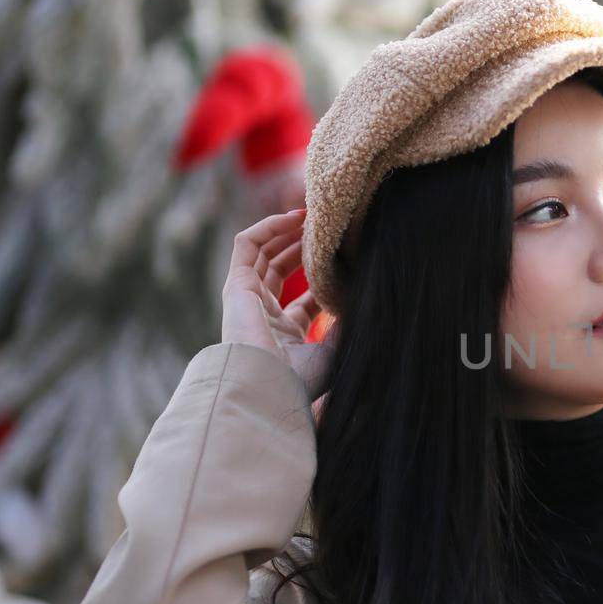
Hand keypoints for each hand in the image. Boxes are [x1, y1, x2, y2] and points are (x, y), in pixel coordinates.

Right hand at [220, 208, 331, 398]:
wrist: (266, 387)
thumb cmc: (300, 380)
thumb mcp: (335, 351)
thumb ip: (348, 325)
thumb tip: (365, 301)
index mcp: (287, 334)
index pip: (305, 298)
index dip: (324, 277)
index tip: (346, 258)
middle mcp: (264, 315)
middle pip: (281, 269)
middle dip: (304, 246)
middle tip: (328, 228)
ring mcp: (248, 298)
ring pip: (264, 253)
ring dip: (286, 231)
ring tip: (312, 216)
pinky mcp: (236, 285)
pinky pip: (247, 244)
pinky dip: (268, 227)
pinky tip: (293, 218)